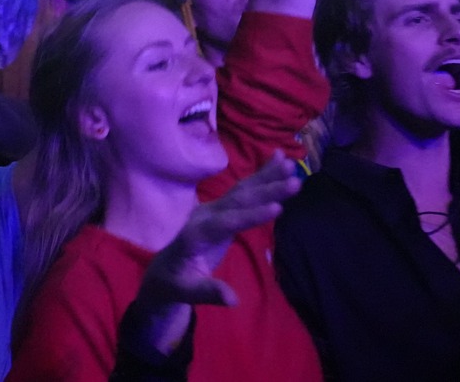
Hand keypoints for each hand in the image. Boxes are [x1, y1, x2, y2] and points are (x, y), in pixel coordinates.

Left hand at [134, 153, 301, 348]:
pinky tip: (277, 160)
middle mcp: (205, 215)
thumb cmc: (176, 283)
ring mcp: (213, 209)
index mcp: (196, 234)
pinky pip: (244, 190)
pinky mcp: (222, 209)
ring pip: (243, 190)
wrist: (164, 271)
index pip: (227, 223)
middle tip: (295, 181)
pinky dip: (261, 175)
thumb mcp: (187, 292)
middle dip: (266, 190)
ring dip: (267, 176)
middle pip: (238, 200)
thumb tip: (233, 299)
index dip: (251, 216)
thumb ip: (208, 292)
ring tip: (291, 164)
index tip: (277, 208)